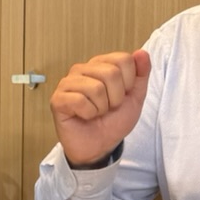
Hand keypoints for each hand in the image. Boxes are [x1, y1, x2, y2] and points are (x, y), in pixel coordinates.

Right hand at [50, 49, 150, 167]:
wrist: (99, 146)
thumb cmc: (113, 121)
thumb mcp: (135, 97)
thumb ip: (141, 74)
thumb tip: (141, 53)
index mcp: (100, 65)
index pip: (124, 59)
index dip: (129, 83)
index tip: (122, 95)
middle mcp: (82, 69)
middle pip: (111, 73)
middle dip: (116, 97)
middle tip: (108, 107)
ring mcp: (68, 83)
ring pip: (96, 88)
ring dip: (102, 107)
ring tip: (96, 112)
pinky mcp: (58, 99)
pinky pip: (80, 101)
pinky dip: (88, 114)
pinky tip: (84, 116)